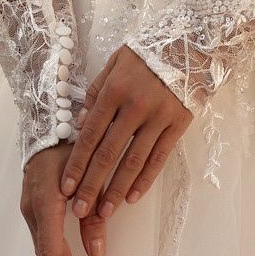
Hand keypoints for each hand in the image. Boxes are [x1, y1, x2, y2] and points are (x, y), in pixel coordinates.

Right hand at [20, 143, 104, 255]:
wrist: (48, 118)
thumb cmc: (71, 140)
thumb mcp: (89, 173)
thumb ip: (93, 214)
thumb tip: (97, 255)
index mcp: (45, 203)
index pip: (51, 252)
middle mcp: (34, 211)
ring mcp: (33, 211)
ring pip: (49, 253)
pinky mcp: (38, 209)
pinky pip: (48, 243)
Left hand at [59, 45, 192, 221]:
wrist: (189, 43)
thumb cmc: (146, 54)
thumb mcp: (114, 63)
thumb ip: (95, 92)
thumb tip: (79, 124)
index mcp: (114, 90)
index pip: (90, 134)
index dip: (77, 163)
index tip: (66, 187)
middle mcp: (135, 106)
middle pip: (109, 153)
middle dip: (92, 185)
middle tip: (79, 211)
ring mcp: (158, 117)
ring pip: (134, 161)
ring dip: (117, 190)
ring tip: (104, 213)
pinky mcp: (178, 124)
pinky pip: (159, 158)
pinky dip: (145, 180)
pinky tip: (132, 197)